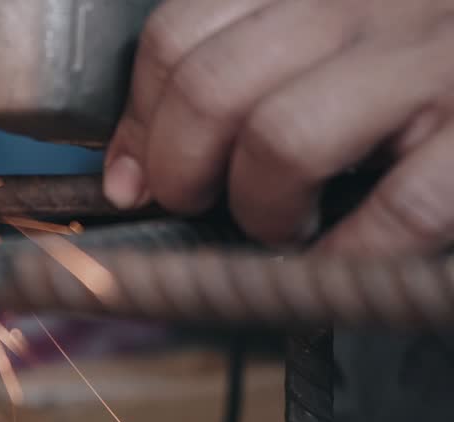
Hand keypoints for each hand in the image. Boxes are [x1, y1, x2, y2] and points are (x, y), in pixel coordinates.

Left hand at [103, 0, 453, 255]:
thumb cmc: (433, 57)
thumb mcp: (344, 30)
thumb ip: (255, 60)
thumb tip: (140, 156)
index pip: (181, 29)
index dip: (139, 117)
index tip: (133, 173)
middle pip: (212, 86)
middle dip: (181, 170)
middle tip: (201, 202)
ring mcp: (445, 59)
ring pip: (282, 137)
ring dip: (260, 207)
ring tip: (281, 221)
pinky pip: (396, 210)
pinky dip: (345, 255)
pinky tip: (338, 258)